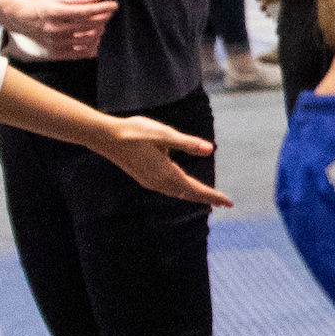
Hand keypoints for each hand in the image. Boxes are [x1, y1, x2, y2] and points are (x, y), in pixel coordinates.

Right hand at [0, 0, 112, 54]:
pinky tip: (95, 39)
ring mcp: (55, 43)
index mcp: (55, 12)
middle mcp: (55, 29)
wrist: (19, 19)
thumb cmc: (41, 5)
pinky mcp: (55, 53)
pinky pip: (80, 53)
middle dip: (103, 19)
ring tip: (100, 25)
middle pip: (89, 26)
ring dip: (99, 32)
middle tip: (106, 13)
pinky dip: (92, 47)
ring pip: (87, 40)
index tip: (114, 4)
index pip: (86, 11)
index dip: (103, 8)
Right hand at [102, 113, 231, 206]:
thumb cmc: (135, 132)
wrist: (106, 138)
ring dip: (193, 196)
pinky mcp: (144, 178)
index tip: (228, 203)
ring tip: (207, 198)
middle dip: (206, 198)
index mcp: (167, 173)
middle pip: (188, 194)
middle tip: (224, 203)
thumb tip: (210, 149)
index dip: (213, 196)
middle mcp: (159, 182)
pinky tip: (181, 187)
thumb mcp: (164, 134)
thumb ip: (187, 143)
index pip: (195, 190)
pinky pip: (168, 189)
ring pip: (177, 193)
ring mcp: (150, 182)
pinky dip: (181, 191)